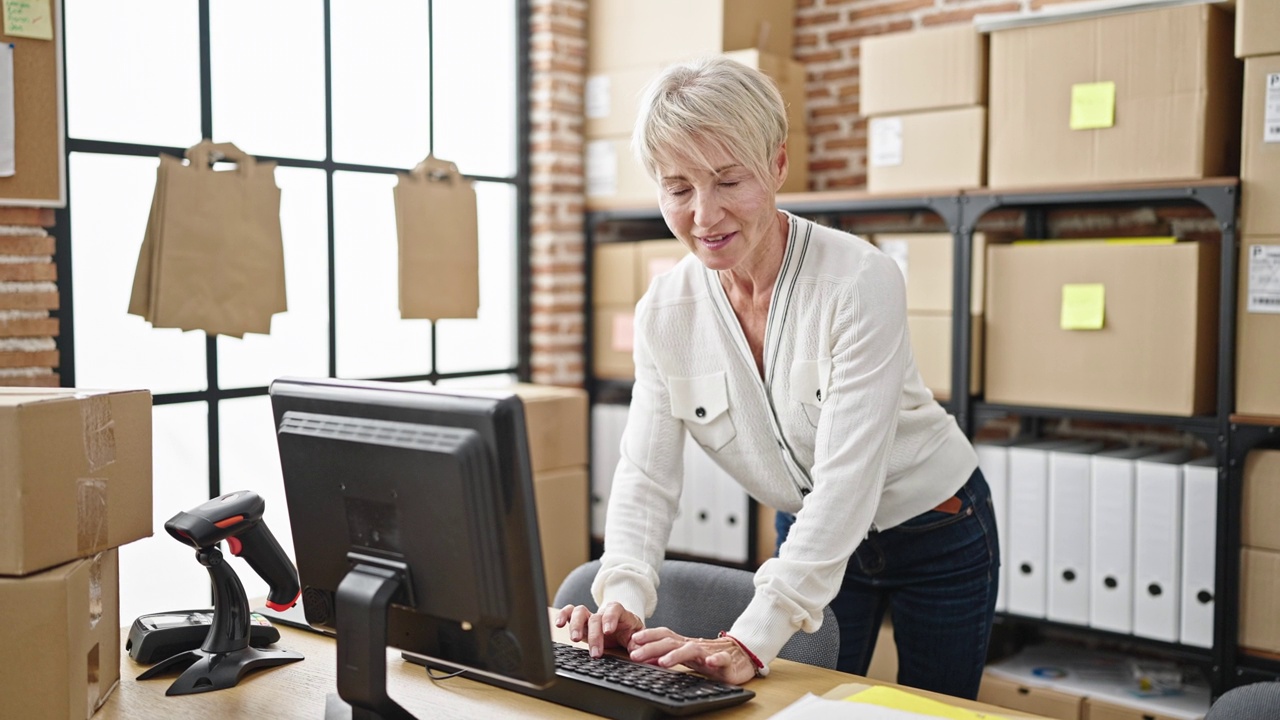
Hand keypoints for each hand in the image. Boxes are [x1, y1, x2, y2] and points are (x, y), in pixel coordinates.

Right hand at [554, 601, 644, 657]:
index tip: (608, 631)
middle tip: (596, 653)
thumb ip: (638, 645)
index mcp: (620, 615)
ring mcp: (590, 616)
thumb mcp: (638, 639)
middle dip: (594, 635)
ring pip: (580, 612)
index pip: (615, 609)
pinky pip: (569, 612)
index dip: (610, 618)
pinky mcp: (580, 621)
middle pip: (596, 617)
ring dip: (575, 625)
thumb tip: (637, 654)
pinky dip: (562, 615)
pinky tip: (559, 624)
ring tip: (574, 639)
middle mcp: (603, 614)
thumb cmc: (631, 633)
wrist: (624, 628)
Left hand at [626, 627, 758, 684]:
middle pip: (671, 642)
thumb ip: (668, 656)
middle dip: (652, 647)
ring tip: (663, 662)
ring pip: (692, 650)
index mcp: (684, 644)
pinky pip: (722, 659)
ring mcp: (710, 652)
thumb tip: (643, 657)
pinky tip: (710, 663)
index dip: (648, 636)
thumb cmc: (710, 657)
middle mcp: (694, 646)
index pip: (664, 635)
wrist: (741, 656)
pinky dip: (716, 660)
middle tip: (635, 655)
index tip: (632, 639)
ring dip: (676, 655)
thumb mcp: (686, 657)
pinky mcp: (727, 662)